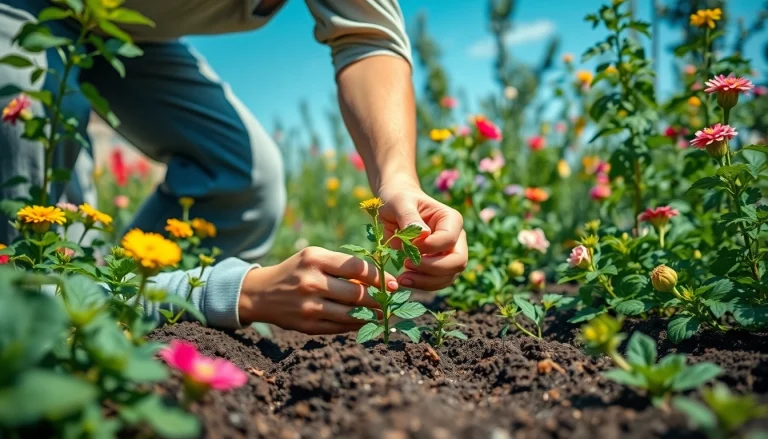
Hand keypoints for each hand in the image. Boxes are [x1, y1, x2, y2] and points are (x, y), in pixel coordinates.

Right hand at [238, 247, 397, 334]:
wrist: (260, 294)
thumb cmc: (296, 271)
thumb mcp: (314, 257)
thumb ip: (342, 264)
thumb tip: (378, 278)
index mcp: (314, 259)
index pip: (356, 268)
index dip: (379, 277)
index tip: (393, 283)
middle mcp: (311, 282)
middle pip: (357, 294)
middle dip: (380, 299)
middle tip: (393, 300)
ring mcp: (309, 306)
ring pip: (352, 314)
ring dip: (373, 315)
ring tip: (385, 313)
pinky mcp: (307, 326)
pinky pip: (341, 327)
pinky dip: (357, 325)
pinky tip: (367, 322)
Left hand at [378, 182, 467, 290]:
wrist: (395, 207)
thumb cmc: (399, 200)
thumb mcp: (400, 203)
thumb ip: (410, 217)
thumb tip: (424, 235)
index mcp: (451, 219)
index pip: (448, 240)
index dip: (429, 247)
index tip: (407, 245)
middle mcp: (456, 238)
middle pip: (458, 262)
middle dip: (432, 269)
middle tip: (407, 265)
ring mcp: (449, 254)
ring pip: (449, 277)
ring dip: (426, 281)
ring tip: (402, 278)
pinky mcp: (439, 266)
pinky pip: (437, 282)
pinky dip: (421, 284)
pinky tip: (403, 280)